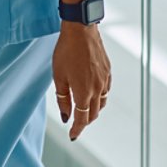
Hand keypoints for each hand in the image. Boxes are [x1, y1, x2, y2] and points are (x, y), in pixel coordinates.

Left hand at [53, 23, 111, 140]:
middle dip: (84, 121)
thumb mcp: (58, 75)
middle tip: (75, 123)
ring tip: (84, 110)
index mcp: (83, 92)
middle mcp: (98, 90)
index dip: (77, 129)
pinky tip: (93, 93)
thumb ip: (62, 98)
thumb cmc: (66, 51)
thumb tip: (66, 116)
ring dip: (93, 110)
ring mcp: (105, 81)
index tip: (73, 136)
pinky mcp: (108, 72)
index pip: (82, 118)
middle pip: (93, 114)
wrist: (81, 30)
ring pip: (102, 104)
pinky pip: (106, 91)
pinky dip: (100, 97)